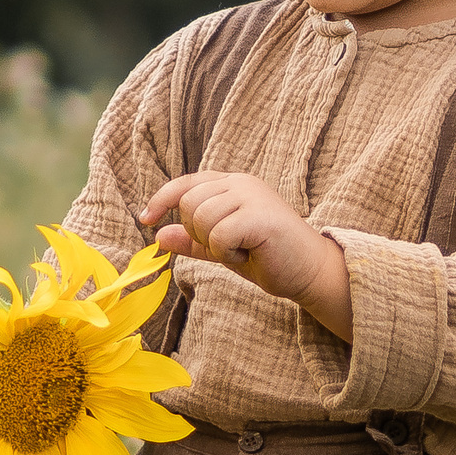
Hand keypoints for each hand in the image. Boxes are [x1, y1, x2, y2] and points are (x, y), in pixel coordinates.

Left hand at [140, 171, 353, 340]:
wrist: (309, 272)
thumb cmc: (268, 258)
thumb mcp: (221, 249)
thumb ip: (192, 241)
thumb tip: (159, 234)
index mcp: (232, 184)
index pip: (185, 183)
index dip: (162, 200)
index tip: (146, 219)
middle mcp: (241, 182)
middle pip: (188, 203)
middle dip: (198, 233)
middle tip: (228, 246)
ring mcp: (252, 195)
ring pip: (201, 218)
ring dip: (215, 244)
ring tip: (243, 249)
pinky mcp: (259, 215)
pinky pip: (218, 235)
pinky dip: (227, 253)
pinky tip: (250, 254)